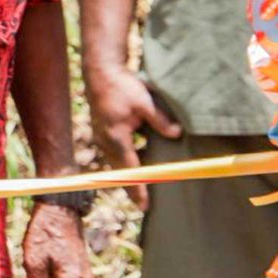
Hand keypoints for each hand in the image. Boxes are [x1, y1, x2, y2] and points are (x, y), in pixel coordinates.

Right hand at [85, 65, 180, 208]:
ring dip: (126, 174)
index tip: (144, 205)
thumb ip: (160, 120)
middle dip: (130, 187)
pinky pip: (112, 151)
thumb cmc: (122, 86)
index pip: (131, 168)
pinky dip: (122, 161)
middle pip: (119, 170)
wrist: (100, 72)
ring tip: (137, 188)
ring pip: (115, 161)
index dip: (139, 188)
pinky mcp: (101, 129)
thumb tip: (177, 134)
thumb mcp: (145, 102)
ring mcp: (101, 135)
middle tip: (142, 205)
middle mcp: (106, 139)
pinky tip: (133, 161)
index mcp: (117, 136)